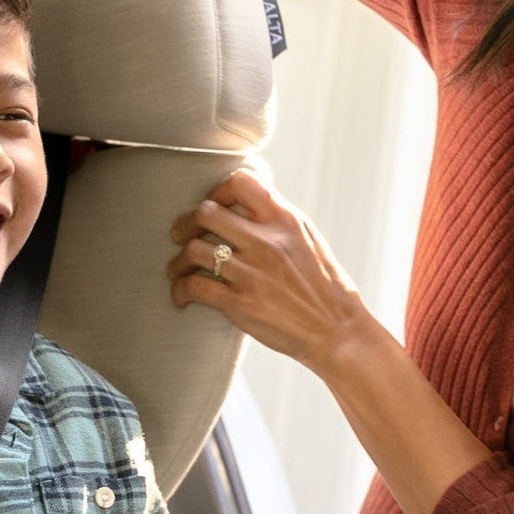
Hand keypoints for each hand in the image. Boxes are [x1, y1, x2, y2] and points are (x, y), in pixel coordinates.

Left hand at [168, 168, 373, 373]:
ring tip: (178, 271)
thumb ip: (277, 218)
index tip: (213, 206)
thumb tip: (246, 200)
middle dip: (186, 224)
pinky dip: (180, 291)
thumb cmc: (324, 285)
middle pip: (206, 213)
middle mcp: (267, 242)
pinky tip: (182, 296)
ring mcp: (252, 273)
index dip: (217, 190)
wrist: (336, 331)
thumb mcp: (308, 238)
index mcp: (285, 220)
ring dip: (178, 262)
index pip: (240, 182)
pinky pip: (194, 287)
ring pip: (193, 250)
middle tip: (180, 236)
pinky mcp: (240, 303)